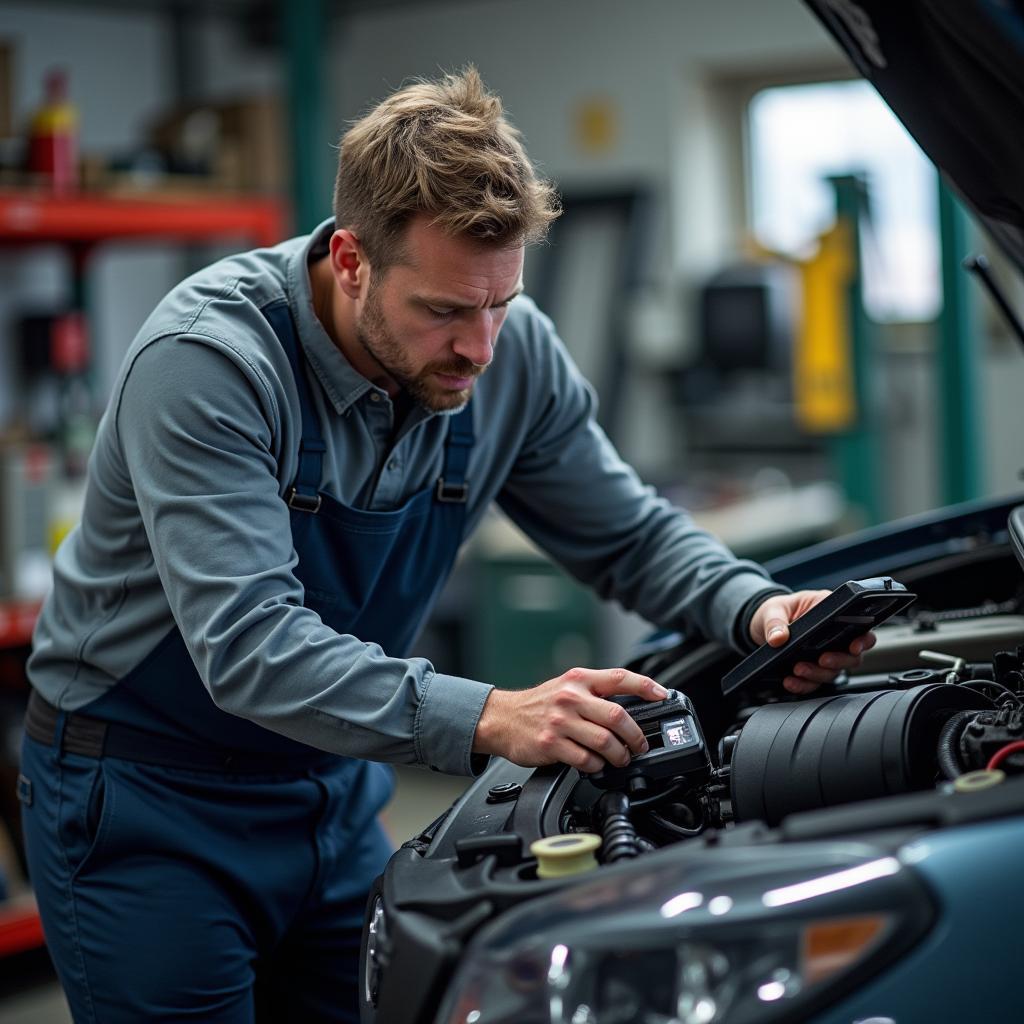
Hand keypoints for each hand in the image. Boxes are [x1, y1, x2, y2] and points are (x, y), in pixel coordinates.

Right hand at [473, 667, 667, 772]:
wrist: (501, 718)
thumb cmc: (537, 705)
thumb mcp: (565, 687)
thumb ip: (594, 692)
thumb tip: (630, 708)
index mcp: (578, 679)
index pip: (619, 678)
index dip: (646, 687)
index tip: (662, 696)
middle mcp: (570, 697)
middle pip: (617, 717)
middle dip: (636, 736)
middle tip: (640, 746)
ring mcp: (560, 721)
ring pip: (605, 742)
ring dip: (619, 755)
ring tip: (620, 759)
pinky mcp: (551, 744)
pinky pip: (585, 760)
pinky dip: (597, 766)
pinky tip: (595, 765)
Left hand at [749, 590, 877, 694]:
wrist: (761, 626)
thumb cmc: (774, 611)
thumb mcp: (772, 610)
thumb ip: (774, 623)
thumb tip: (778, 638)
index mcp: (829, 611)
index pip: (858, 626)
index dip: (862, 639)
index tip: (854, 647)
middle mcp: (833, 635)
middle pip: (851, 654)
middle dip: (839, 661)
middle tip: (822, 660)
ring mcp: (825, 653)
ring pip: (834, 671)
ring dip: (818, 674)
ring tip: (799, 670)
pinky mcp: (813, 668)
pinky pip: (814, 682)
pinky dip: (804, 685)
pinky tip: (791, 682)